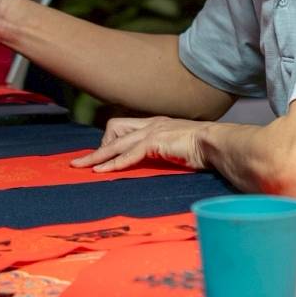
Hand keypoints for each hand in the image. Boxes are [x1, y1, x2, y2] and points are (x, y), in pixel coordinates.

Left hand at [74, 116, 211, 172]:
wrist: (216, 143)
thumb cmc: (204, 148)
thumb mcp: (179, 146)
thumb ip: (165, 150)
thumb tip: (160, 160)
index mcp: (156, 123)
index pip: (123, 127)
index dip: (111, 142)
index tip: (103, 157)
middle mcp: (150, 124)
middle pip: (113, 132)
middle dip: (95, 150)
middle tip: (79, 163)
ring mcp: (152, 132)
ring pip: (115, 143)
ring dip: (98, 157)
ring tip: (82, 168)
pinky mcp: (155, 143)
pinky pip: (128, 155)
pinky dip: (115, 164)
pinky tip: (103, 172)